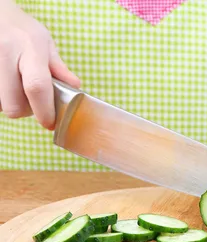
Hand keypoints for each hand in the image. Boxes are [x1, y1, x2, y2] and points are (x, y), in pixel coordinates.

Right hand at [0, 1, 79, 129]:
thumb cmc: (22, 31)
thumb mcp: (45, 43)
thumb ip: (58, 67)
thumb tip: (76, 87)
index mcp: (29, 48)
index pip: (37, 86)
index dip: (44, 110)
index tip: (50, 122)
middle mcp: (6, 54)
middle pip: (14, 104)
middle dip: (26, 110)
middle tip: (33, 102)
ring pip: (1, 105)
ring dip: (12, 103)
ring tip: (18, 88)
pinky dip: (2, 98)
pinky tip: (8, 86)